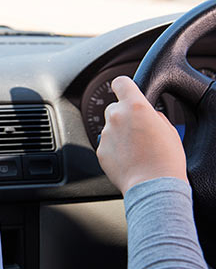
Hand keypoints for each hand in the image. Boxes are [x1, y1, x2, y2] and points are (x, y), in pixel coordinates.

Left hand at [97, 76, 187, 193]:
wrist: (153, 185)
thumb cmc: (165, 160)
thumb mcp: (169, 129)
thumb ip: (153, 115)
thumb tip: (148, 115)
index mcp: (135, 106)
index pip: (121, 82)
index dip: (124, 86)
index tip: (125, 90)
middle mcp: (116, 117)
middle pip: (114, 107)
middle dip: (124, 115)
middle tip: (138, 130)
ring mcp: (106, 134)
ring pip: (110, 127)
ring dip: (119, 133)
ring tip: (135, 149)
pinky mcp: (100, 150)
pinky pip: (106, 144)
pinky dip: (114, 149)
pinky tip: (128, 158)